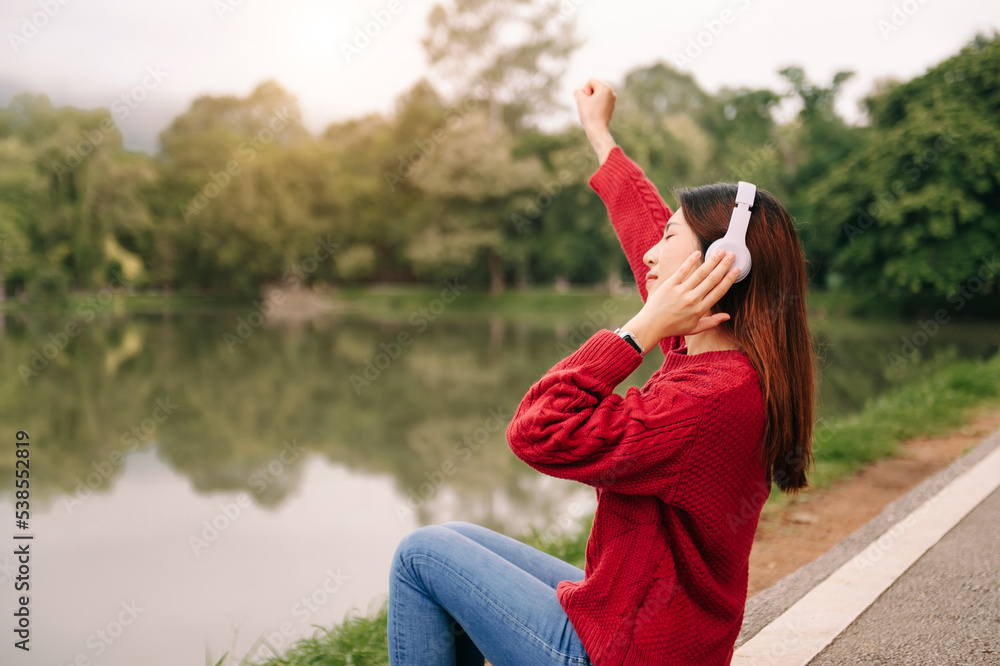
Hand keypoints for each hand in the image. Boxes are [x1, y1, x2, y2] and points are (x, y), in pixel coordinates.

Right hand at [573, 78, 615, 140]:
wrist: (597, 130)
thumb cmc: (589, 114)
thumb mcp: (580, 100)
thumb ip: (578, 91)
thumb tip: (580, 92)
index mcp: (606, 88)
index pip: (591, 81)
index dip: (585, 89)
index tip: (586, 99)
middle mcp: (611, 92)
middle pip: (595, 86)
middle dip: (588, 93)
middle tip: (588, 104)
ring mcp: (612, 100)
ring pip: (597, 94)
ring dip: (591, 99)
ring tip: (591, 109)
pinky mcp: (611, 107)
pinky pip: (601, 101)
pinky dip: (596, 104)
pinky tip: (594, 112)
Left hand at [622, 250, 739, 351]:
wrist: (650, 325)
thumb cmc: (673, 328)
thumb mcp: (694, 328)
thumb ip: (712, 322)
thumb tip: (728, 316)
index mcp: (700, 309)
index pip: (719, 291)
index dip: (729, 279)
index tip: (737, 269)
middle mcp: (692, 299)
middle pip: (712, 279)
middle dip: (724, 265)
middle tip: (732, 254)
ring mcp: (680, 291)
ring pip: (700, 273)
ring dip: (712, 261)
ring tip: (721, 251)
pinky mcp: (669, 285)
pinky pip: (682, 271)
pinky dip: (690, 261)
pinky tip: (698, 253)